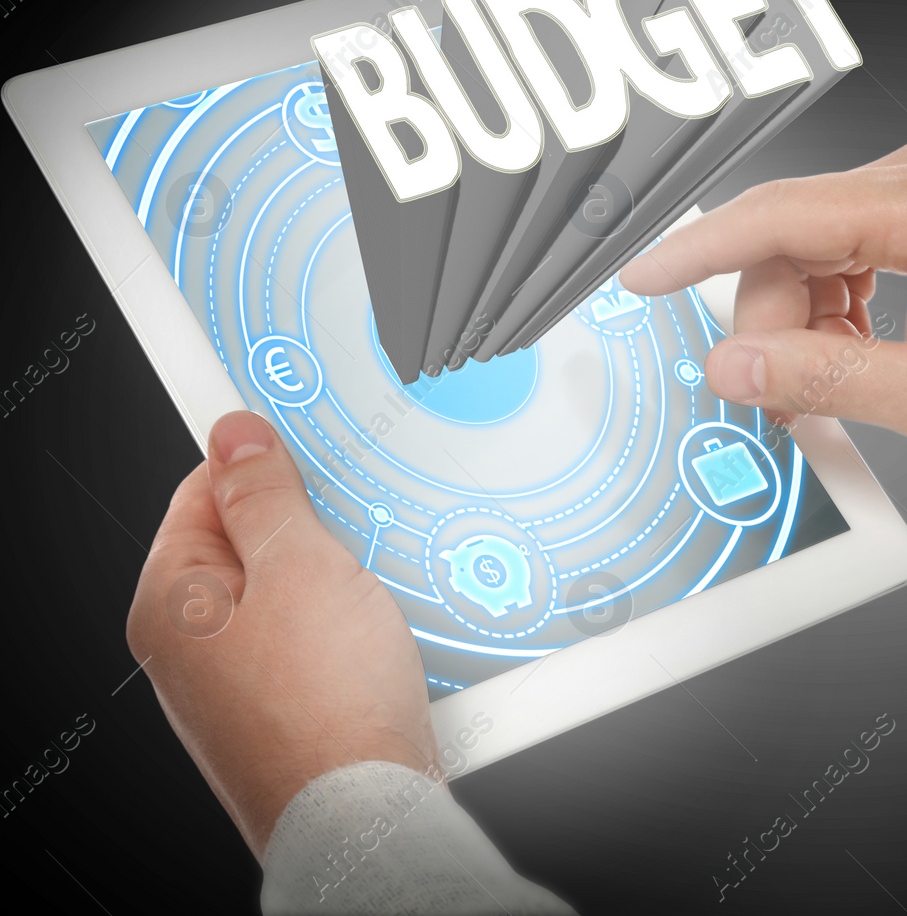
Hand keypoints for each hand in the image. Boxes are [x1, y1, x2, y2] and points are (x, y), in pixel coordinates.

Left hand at [126, 411, 438, 861]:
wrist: (368, 814)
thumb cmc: (325, 707)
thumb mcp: (300, 566)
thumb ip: (266, 494)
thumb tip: (236, 437)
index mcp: (174, 601)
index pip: (205, 491)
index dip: (262, 461)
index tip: (303, 439)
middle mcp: (195, 647)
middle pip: (257, 545)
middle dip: (316, 532)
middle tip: (353, 535)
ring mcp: (242, 684)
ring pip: (299, 597)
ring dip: (347, 587)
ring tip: (376, 601)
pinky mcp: (292, 711)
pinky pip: (325, 646)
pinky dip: (360, 634)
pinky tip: (388, 645)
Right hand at [619, 127, 906, 456]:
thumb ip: (825, 379)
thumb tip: (734, 368)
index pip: (775, 217)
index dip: (695, 254)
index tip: (637, 278)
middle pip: (793, 233)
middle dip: (773, 319)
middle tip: (783, 396)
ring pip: (821, 238)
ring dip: (809, 313)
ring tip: (835, 381)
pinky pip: (858, 238)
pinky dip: (843, 296)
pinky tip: (862, 347)